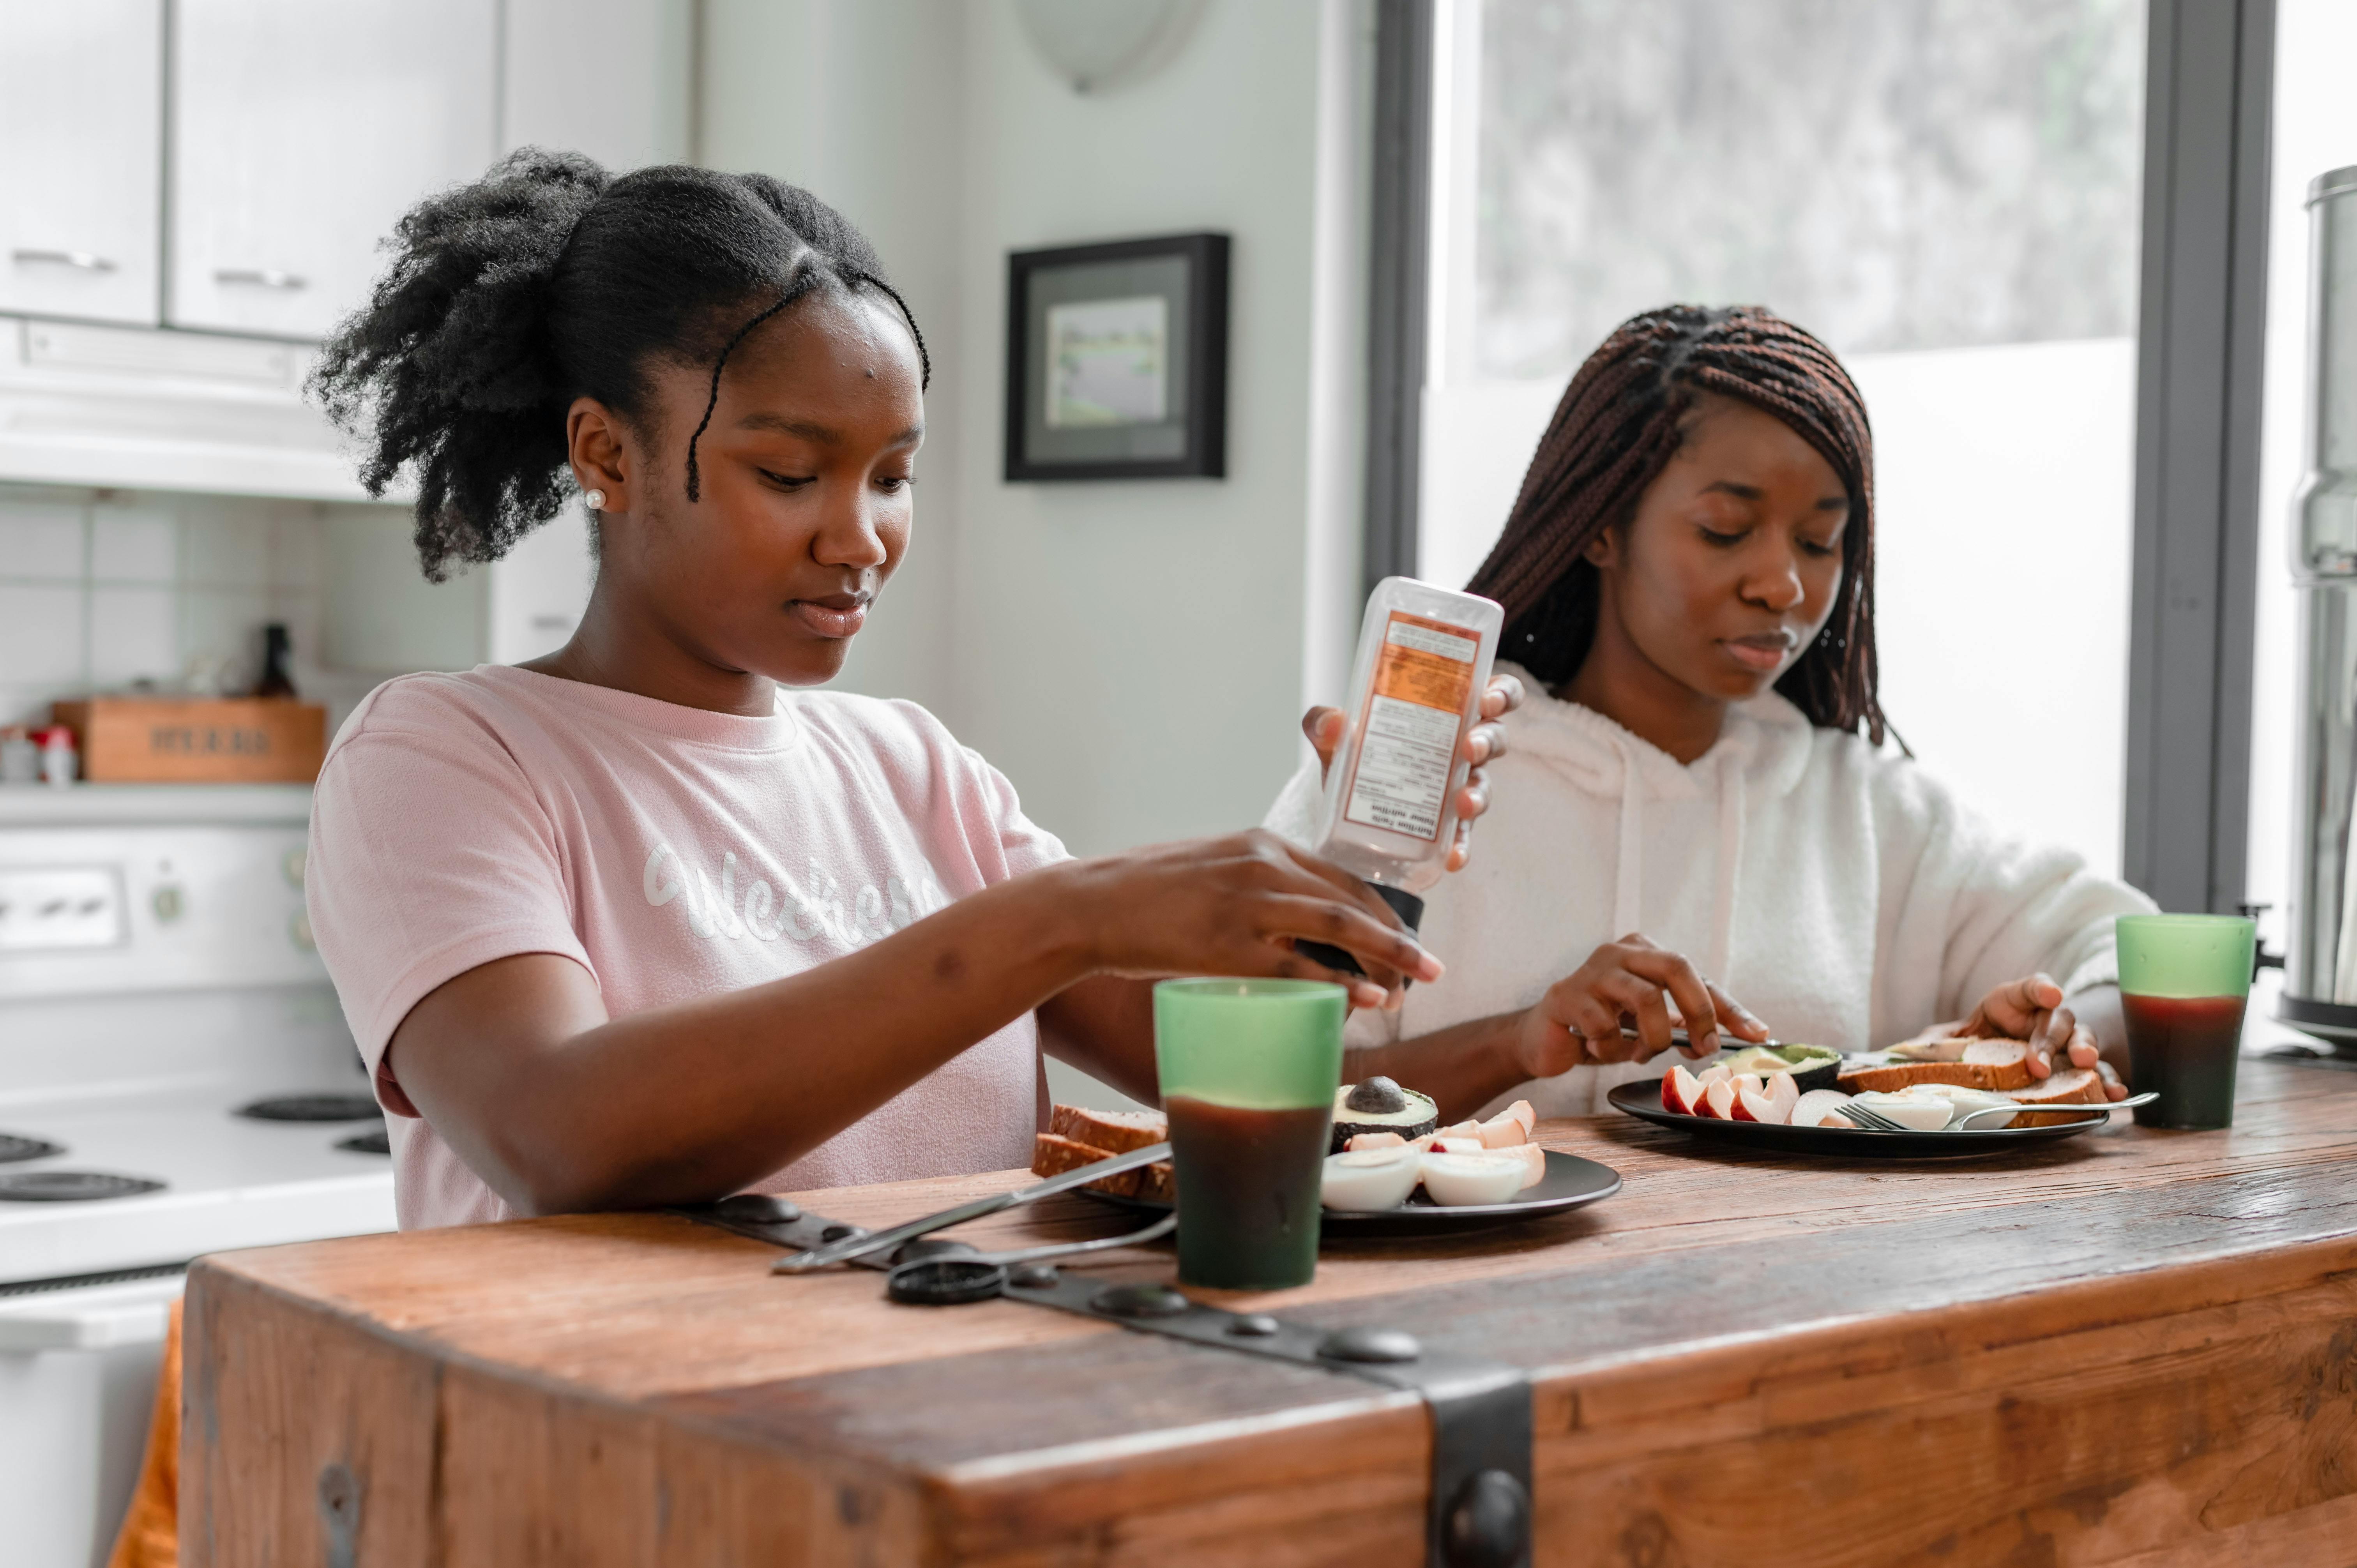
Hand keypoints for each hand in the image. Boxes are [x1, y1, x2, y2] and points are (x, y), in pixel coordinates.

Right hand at [1059, 829, 1443, 1009]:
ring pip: (1337, 926)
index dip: (1380, 911)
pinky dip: (1339, 982)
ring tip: (1412, 986)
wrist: (1090, 904)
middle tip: (1428, 968)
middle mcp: (1261, 865)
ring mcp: (1246, 905)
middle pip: (1351, 899)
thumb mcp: (1211, 871)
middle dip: (1397, 937)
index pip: (1339, 875)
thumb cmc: (1146, 895)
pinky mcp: (1227, 945)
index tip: (1402, 938)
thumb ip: (1252, 888)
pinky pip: (1297, 966)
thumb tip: (1285, 926)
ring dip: (1384, 958)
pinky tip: (1366, 998)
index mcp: (1259, 845)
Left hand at [1302, 671, 1525, 871]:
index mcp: (1448, 711)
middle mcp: (1460, 747)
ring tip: (1463, 804)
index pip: (1492, 694)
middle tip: (1470, 747)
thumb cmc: (1355, 751)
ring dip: (1478, 794)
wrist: (1342, 800)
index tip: (1486, 699)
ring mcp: (1457, 786)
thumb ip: (1326, 723)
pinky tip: (1453, 857)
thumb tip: (1329, 722)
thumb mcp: (1338, 735)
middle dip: (1488, 741)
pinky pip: (1461, 835)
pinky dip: (1460, 845)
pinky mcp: (1445, 824)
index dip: (1501, 693)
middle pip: (1493, 738)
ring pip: (1483, 786)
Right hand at [1507, 933, 1769, 1077]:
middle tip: (1704, 1047)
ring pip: (1645, 998)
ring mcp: (1591, 971)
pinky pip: (1605, 1027)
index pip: (1697, 975)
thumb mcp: (1649, 1022)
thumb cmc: (1602, 1026)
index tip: (1756, 1033)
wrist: (1545, 1039)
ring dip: (1652, 1038)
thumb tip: (1739, 1034)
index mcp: (1644, 951)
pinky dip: (1612, 1049)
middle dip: (1700, 1011)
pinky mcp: (1567, 996)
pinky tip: (1600, 1050)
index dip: (1729, 1007)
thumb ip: (1685, 1023)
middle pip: (1676, 966)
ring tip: (1640, 1052)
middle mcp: (1619, 952)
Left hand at [1948, 974, 2123, 1097]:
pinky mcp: (2077, 1065)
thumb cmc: (1979, 1040)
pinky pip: (2099, 1069)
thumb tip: (1908, 1050)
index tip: (2049, 992)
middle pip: (2055, 1018)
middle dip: (2050, 1038)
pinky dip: (2107, 1078)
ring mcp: (2065, 1039)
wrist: (1997, 1057)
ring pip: (2082, 1038)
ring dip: (2085, 1051)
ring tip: (2086, 1065)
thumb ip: (1936, 1041)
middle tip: (2040, 1061)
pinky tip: (2114, 1092)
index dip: (2039, 988)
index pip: (2029, 987)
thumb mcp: (1953, 1038)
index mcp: (2013, 1001)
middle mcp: (2044, 1016)